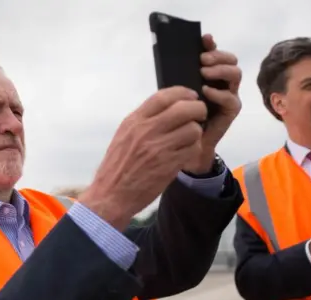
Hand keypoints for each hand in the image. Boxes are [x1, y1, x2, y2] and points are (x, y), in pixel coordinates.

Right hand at [79, 86, 206, 229]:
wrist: (111, 195)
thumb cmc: (117, 167)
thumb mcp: (124, 136)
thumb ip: (143, 120)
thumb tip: (167, 106)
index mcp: (134, 122)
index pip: (163, 96)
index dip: (182, 93)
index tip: (191, 96)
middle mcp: (147, 131)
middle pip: (184, 109)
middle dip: (198, 110)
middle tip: (200, 115)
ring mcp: (159, 148)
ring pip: (193, 129)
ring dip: (196, 133)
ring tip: (190, 138)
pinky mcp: (169, 165)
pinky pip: (192, 149)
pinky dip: (193, 150)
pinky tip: (186, 153)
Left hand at [184, 34, 241, 173]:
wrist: (186, 142)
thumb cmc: (180, 114)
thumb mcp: (178, 91)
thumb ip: (181, 76)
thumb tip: (176, 57)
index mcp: (210, 73)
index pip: (215, 53)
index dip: (211, 45)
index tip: (204, 39)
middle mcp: (222, 81)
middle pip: (231, 60)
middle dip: (218, 56)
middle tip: (202, 60)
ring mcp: (229, 94)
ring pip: (235, 74)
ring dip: (220, 70)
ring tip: (204, 73)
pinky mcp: (231, 109)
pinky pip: (230, 97)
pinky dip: (218, 93)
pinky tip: (206, 91)